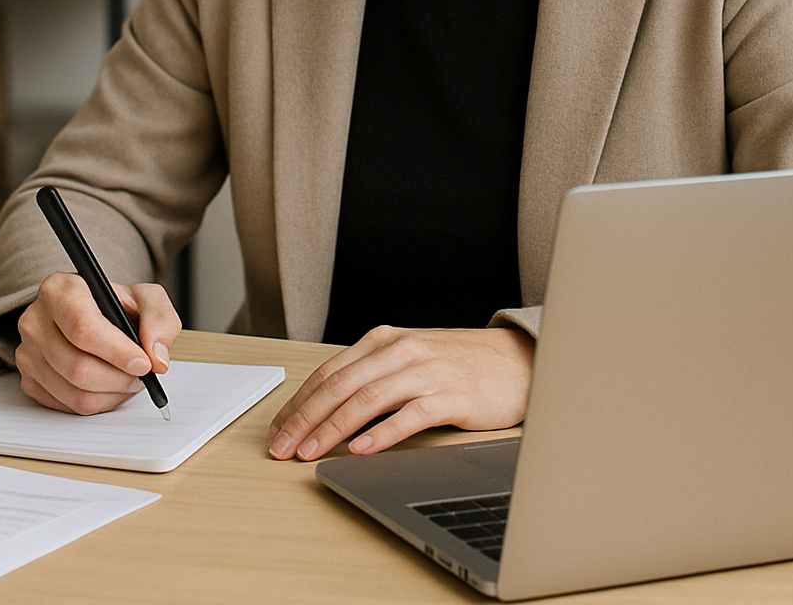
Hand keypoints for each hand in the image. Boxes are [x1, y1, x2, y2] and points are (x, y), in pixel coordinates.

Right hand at [15, 273, 180, 415]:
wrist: (89, 316)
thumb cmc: (113, 305)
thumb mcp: (145, 297)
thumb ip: (159, 318)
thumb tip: (157, 358)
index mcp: (60, 289)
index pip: (83, 328)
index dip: (117, 351)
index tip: (143, 362)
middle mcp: (36, 321)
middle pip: (78, 366)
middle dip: (119, 378)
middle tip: (141, 375)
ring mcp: (28, 354)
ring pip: (74, 392)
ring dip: (112, 393)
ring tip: (129, 380)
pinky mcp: (29, 382)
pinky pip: (68, 407)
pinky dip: (98, 403)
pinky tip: (110, 386)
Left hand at [268, 324, 533, 461]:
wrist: (515, 360)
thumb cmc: (458, 364)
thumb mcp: (409, 359)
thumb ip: (372, 375)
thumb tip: (323, 411)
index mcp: (385, 339)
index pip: (329, 372)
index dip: (298, 403)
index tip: (277, 431)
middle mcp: (402, 350)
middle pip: (341, 384)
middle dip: (305, 418)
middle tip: (281, 448)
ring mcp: (427, 371)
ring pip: (368, 398)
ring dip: (333, 428)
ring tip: (310, 452)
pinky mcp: (451, 395)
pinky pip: (409, 415)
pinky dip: (380, 433)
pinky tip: (360, 450)